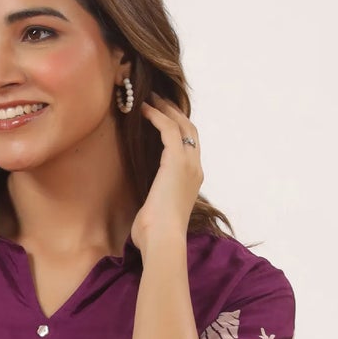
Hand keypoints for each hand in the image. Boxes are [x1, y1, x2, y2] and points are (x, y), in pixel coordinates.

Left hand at [130, 94, 203, 255]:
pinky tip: (143, 110)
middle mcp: (195, 168)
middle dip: (175, 112)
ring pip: (181, 125)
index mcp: (193, 180)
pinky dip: (156, 116)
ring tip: (150, 98)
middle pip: (190, 130)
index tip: (164, 118)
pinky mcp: (176, 160)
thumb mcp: (156, 212)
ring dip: (165, 109)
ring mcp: (189, 163)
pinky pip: (168, 129)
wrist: (163, 239)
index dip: (179, 129)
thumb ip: (154, 202)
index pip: (190, 146)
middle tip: (158, 100)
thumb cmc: (155, 235)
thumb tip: (142, 208)